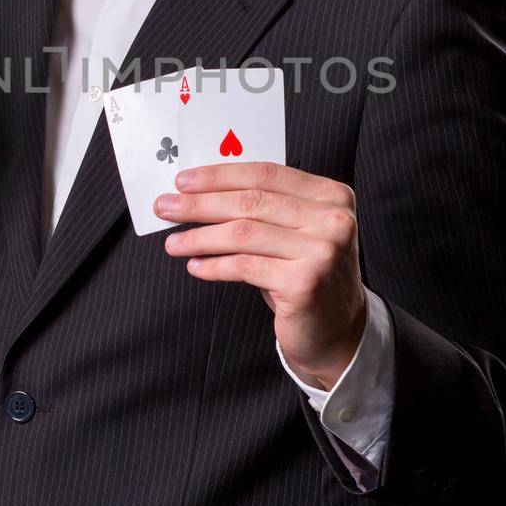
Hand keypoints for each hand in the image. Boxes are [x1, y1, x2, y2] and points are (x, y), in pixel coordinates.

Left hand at [154, 161, 366, 389]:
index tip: (184, 181)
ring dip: (200, 237)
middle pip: (252, 202)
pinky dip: (214, 266)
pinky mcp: (306, 282)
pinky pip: (245, 267)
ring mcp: (322, 250)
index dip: (220, 176)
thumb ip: (265, 208)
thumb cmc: (307, 276)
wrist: (339, 331)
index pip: (266, 174)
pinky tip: (195, 266)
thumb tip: (200, 192)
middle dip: (200, 204)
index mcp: (331, 196)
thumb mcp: (295, 232)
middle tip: (166, 207)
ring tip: (173, 243)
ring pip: (244, 233)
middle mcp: (333, 219)